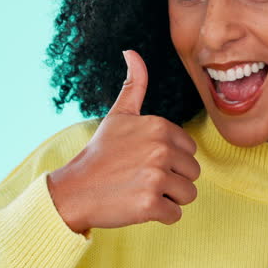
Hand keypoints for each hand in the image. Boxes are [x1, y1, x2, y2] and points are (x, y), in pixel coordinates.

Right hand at [46, 49, 200, 233]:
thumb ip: (134, 85)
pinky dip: (160, 216)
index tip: (144, 160)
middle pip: (193, 173)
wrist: (74, 190)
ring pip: (188, 194)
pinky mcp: (150, 205)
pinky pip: (176, 215)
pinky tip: (138, 205)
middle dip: (172, 180)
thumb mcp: (118, 115)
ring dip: (169, 198)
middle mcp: (160, 149)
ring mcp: (155, 177)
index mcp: (159, 126)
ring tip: (142, 190)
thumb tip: (131, 51)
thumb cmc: (99, 153)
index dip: (171, 159)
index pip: (190, 150)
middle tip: (142, 178)